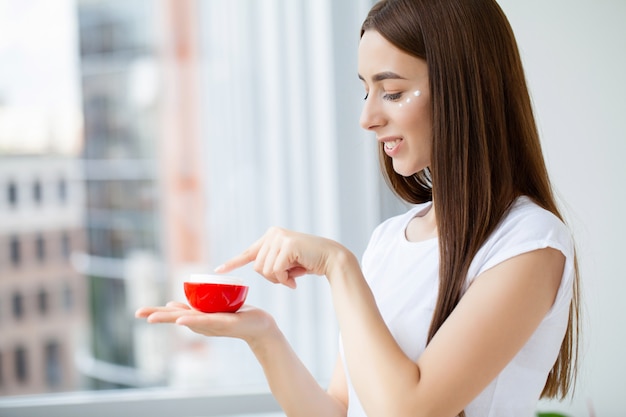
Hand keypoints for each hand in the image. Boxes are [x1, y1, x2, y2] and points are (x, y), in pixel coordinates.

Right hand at [135, 302, 277, 343]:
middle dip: (157, 315)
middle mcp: (202, 324)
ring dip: (170, 318)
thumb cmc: (236, 317)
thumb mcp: (210, 310)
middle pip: (176, 318)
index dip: (156, 312)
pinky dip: (193, 320)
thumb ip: (192, 308)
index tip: (138, 311)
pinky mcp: (225, 323)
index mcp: (197, 319)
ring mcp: (212, 324)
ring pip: (188, 319)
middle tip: (137, 313)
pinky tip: (182, 320)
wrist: (259, 327)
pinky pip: (207, 320)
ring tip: (153, 318)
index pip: (173, 314)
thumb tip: (171, 303)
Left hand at [215, 226, 349, 288]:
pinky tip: (297, 276)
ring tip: (294, 274)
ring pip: (266, 271)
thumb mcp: (286, 263)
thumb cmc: (309, 262)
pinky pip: (276, 271)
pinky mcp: (287, 245)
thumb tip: (260, 271)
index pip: (248, 252)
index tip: (218, 270)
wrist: (331, 258)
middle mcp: (273, 234)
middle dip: (273, 278)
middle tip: (288, 277)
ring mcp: (280, 238)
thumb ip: (272, 263)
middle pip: (258, 268)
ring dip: (280, 279)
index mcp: (270, 236)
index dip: (233, 262)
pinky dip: (286, 279)